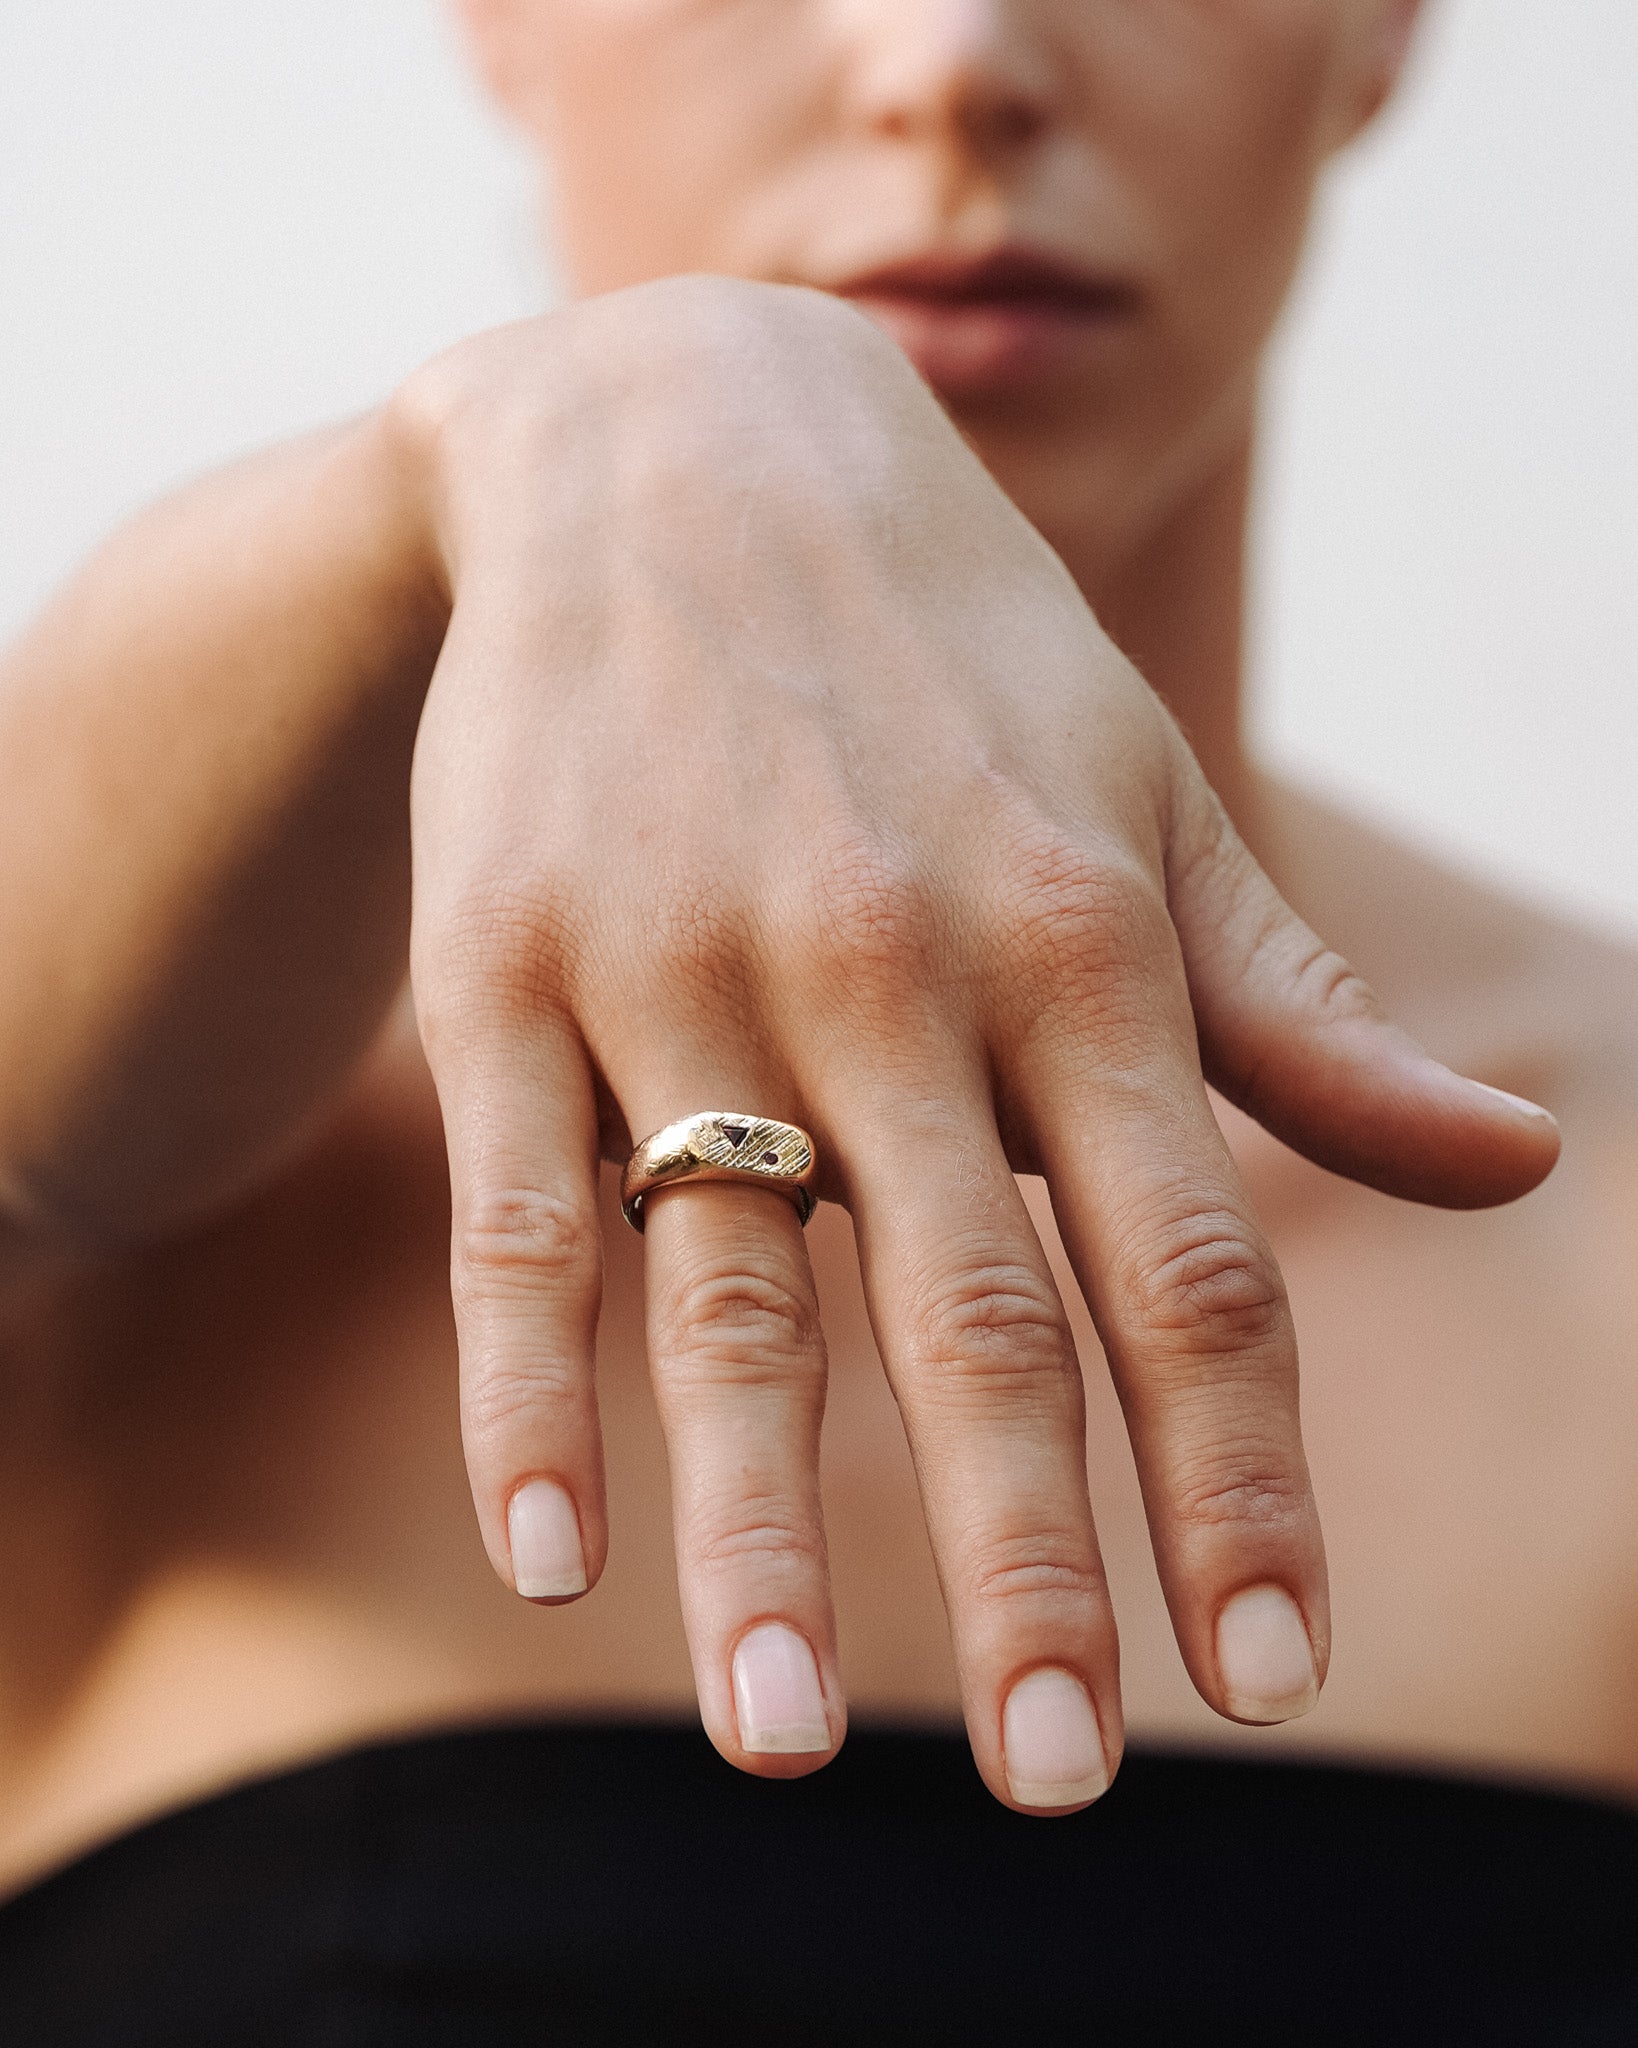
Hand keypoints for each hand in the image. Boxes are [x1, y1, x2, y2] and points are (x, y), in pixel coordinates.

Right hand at [401, 278, 1557, 1811]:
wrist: (671, 444)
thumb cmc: (948, 656)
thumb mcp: (1147, 796)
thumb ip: (1298, 1010)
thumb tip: (1514, 1169)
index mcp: (1080, 936)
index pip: (1199, 1262)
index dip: (1243, 1482)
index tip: (1271, 1677)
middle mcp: (889, 964)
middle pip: (979, 1309)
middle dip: (1032, 1557)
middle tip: (1069, 1782)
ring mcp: (678, 964)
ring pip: (728, 1285)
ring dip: (760, 1523)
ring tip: (780, 1739)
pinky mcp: (504, 962)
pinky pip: (514, 1207)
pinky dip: (527, 1385)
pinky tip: (548, 1549)